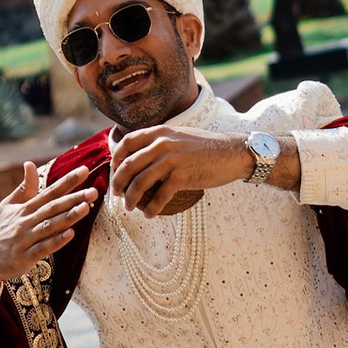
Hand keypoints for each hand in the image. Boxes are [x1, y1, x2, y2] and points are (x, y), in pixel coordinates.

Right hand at [0, 154, 104, 293]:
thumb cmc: (1, 229)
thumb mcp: (9, 205)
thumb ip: (25, 187)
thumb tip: (30, 163)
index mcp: (26, 208)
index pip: (49, 192)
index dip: (67, 181)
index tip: (85, 170)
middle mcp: (26, 221)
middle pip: (53, 208)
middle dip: (74, 199)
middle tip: (94, 191)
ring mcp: (25, 239)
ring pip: (49, 226)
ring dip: (68, 217)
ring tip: (85, 208)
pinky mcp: (24, 257)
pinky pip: (42, 248)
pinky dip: (56, 241)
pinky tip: (70, 234)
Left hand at [110, 123, 255, 217]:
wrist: (232, 152)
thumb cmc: (206, 147)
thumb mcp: (179, 136)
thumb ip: (160, 142)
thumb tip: (140, 157)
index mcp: (159, 133)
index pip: (126, 143)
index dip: (116, 159)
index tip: (115, 172)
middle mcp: (161, 144)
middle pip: (128, 166)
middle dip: (118, 183)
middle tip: (117, 195)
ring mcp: (171, 160)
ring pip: (139, 183)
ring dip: (131, 199)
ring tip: (130, 208)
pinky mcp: (182, 177)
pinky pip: (159, 197)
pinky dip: (152, 209)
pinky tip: (150, 215)